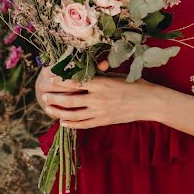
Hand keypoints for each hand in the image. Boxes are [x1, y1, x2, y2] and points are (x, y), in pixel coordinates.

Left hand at [39, 60, 160, 129]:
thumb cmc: (134, 84)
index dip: (60, 81)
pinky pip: (84, 124)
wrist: (150, 102)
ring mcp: (101, 112)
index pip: (74, 82)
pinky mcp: (104, 121)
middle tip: (43, 95)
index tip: (48, 79)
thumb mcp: (115, 75)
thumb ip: (98, 74)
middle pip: (70, 99)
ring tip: (48, 108)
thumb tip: (83, 69)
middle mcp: (98, 98)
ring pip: (74, 113)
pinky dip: (72, 124)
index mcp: (101, 83)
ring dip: (59, 111)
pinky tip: (63, 122)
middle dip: (55, 97)